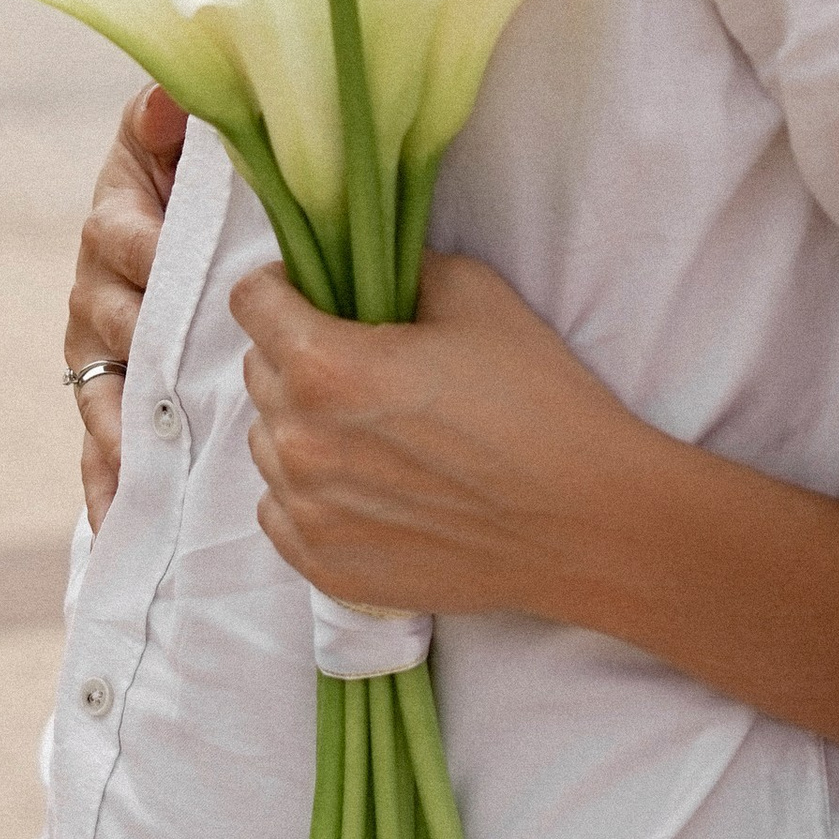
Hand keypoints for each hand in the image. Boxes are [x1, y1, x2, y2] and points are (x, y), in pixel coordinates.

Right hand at [67, 86, 185, 527]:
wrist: (199, 234)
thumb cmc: (199, 183)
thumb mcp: (182, 145)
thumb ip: (169, 121)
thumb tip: (166, 99)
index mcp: (119, 222)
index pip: (119, 233)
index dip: (138, 243)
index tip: (158, 252)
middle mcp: (98, 287)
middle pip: (109, 316)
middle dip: (137, 335)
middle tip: (164, 364)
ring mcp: (101, 353)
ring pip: (103, 389)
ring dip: (121, 423)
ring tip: (145, 458)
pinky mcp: (111, 406)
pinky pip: (102, 452)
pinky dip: (108, 487)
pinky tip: (119, 523)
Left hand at [232, 252, 650, 623]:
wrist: (588, 523)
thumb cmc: (541, 405)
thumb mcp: (479, 297)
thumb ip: (401, 271)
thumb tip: (364, 272)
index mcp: (326, 367)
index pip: (251, 302)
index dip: (283, 286)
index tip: (316, 293)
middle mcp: (301, 443)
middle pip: (260, 372)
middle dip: (300, 355)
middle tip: (368, 364)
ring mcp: (309, 514)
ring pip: (270, 443)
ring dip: (306, 426)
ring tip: (378, 432)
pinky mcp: (327, 567)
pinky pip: (281, 510)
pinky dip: (313, 491)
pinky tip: (373, 484)